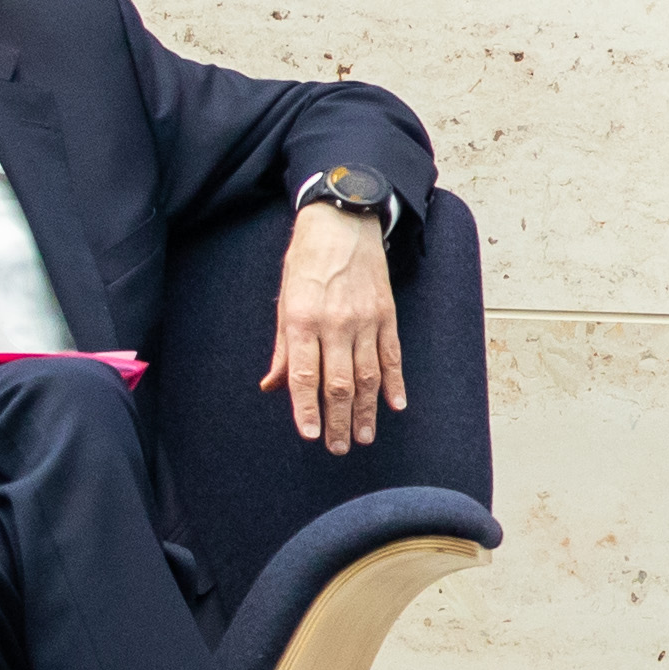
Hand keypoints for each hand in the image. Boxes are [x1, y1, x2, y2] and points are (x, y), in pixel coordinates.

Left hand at [270, 206, 405, 456]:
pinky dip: (395, 382)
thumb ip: (282, 348)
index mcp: (302, 320)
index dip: (307, 409)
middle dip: (339, 420)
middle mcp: (334, 323)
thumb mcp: (285, 300)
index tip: (311, 435)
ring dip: (367, 411)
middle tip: (339, 448)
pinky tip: (395, 405)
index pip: (304, 376)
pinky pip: (392, 355)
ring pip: (368, 376)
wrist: (343, 222)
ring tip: (364, 437)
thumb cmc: (306, 261)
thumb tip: (273, 386)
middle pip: (339, 383)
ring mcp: (365, 320)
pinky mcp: (386, 314)